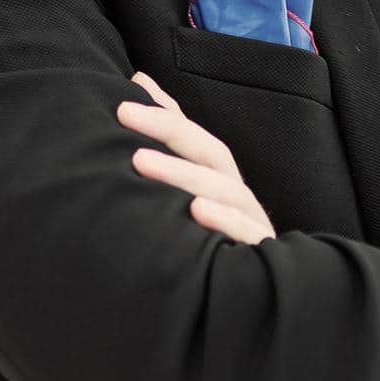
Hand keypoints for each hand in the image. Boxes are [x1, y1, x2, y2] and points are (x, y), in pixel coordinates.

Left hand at [118, 71, 276, 244]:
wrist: (246, 301)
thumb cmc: (209, 236)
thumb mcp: (187, 187)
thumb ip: (168, 135)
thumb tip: (138, 79)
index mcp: (220, 178)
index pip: (195, 137)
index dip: (162, 116)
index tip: (121, 103)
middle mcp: (237, 195)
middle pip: (210, 155)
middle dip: (169, 132)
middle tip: (125, 116)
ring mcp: (251, 224)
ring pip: (225, 190)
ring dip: (183, 173)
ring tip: (141, 162)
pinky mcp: (258, 257)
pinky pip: (247, 234)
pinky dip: (224, 220)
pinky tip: (195, 212)